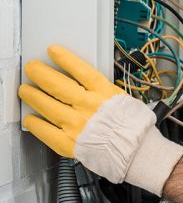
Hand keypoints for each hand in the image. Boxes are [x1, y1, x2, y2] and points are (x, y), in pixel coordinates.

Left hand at [18, 45, 182, 195]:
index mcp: (105, 93)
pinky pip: (45, 131)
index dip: (65, 59)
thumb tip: (86, 82)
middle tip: (33, 68)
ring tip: (25, 90)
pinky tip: (31, 118)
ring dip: (33, 95)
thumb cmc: (133, 127)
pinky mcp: (69, 143)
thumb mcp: (122, 98)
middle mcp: (89, 106)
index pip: (81, 71)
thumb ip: (102, 91)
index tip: (53, 51)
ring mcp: (77, 124)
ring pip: (48, 105)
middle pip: (58, 85)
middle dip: (41, 74)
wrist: (136, 152)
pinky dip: (35, 123)